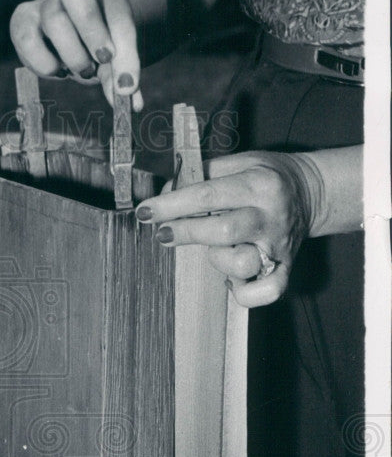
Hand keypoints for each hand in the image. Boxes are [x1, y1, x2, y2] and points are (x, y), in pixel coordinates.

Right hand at [9, 0, 143, 109]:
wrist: (69, 35)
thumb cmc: (94, 46)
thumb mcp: (111, 59)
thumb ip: (118, 76)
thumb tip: (131, 103)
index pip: (117, 12)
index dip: (124, 50)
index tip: (126, 85)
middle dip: (92, 31)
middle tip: (102, 62)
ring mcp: (46, 2)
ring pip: (54, 20)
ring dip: (71, 54)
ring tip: (82, 71)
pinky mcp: (23, 19)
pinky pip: (27, 40)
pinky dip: (42, 63)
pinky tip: (57, 70)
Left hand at [136, 152, 322, 306]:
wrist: (310, 191)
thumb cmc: (264, 177)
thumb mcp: (237, 162)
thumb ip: (200, 176)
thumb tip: (164, 193)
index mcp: (258, 184)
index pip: (206, 196)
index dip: (171, 206)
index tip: (146, 212)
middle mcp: (270, 216)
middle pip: (222, 231)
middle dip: (185, 232)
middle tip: (164, 233)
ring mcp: (278, 245)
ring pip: (240, 263)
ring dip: (217, 259)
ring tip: (215, 249)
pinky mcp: (285, 267)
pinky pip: (266, 292)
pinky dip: (245, 294)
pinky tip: (232, 282)